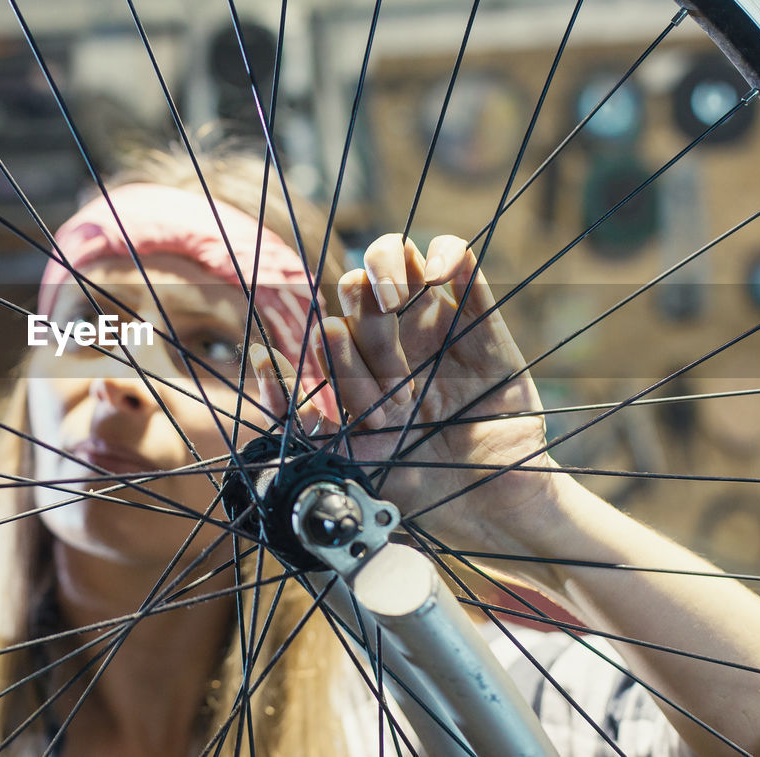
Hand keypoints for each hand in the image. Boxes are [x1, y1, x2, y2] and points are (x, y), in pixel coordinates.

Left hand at [251, 233, 557, 553]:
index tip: (275, 356)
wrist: (495, 505)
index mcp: (358, 374)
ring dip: (386, 266)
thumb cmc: (424, 487)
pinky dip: (448, 254)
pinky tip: (439, 271)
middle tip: (348, 325)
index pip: (320, 335)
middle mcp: (393, 346)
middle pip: (359, 293)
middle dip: (352, 301)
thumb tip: (265, 368)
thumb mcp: (353, 463)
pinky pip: (465, 268)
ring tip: (391, 296)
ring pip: (403, 266)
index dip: (307, 337)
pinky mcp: (482, 324)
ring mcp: (437, 331)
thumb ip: (308, 424)